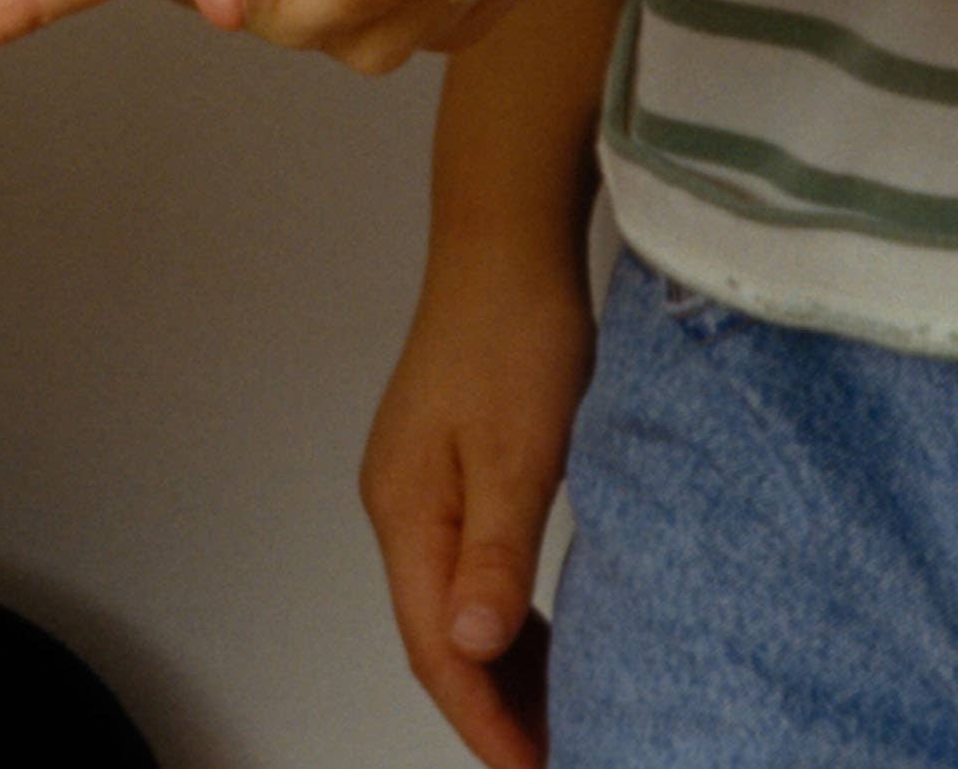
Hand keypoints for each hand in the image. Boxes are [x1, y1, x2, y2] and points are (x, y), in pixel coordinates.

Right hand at [363, 240, 591, 768]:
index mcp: (405, 512)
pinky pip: (467, 568)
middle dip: (490, 707)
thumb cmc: (516, 333)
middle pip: (435, 635)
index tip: (538, 768)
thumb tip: (468, 645)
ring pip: (451, 606)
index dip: (484, 719)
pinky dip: (502, 617)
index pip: (434, 647)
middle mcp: (399, 507)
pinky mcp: (448, 465)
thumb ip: (492, 554)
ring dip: (499, 666)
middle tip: (558, 754)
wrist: (506, 241)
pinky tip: (543, 638)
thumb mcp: (519, 452)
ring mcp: (419, 486)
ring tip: (557, 717)